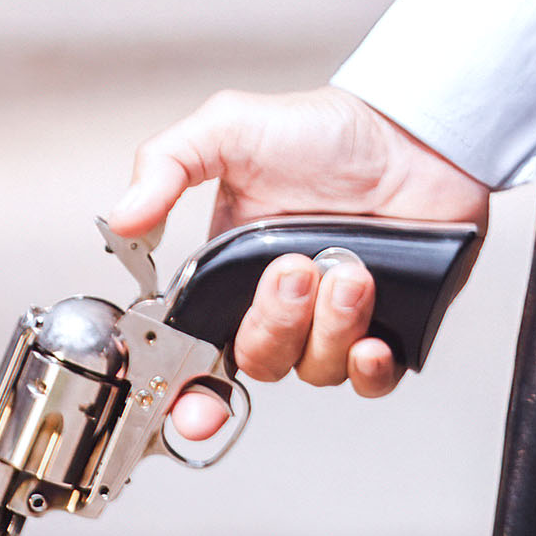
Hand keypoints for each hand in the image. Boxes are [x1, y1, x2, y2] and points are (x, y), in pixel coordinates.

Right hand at [109, 89, 489, 400]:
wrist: (413, 131)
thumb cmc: (324, 130)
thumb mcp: (229, 128)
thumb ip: (167, 163)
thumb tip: (122, 218)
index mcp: (233, 275)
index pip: (199, 349)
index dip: (190, 392)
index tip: (196, 407)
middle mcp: (283, 305)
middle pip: (260, 361)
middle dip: (275, 323)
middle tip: (298, 269)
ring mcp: (336, 319)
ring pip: (316, 368)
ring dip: (330, 326)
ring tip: (351, 270)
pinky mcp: (391, 326)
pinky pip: (371, 379)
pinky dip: (369, 368)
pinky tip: (372, 338)